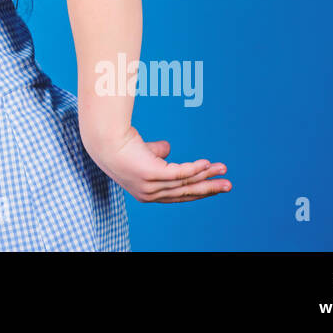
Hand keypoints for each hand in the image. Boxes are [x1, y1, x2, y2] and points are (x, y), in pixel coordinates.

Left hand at [81, 125, 230, 202]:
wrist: (104, 138)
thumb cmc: (119, 143)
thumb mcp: (143, 152)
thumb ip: (156, 153)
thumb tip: (168, 148)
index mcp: (147, 192)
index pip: (177, 194)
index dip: (197, 189)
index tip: (213, 183)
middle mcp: (149, 194)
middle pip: (186, 193)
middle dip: (209, 188)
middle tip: (228, 185)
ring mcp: (150, 186)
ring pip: (185, 182)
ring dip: (206, 175)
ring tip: (223, 169)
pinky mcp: (152, 174)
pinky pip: (179, 173)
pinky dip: (195, 168)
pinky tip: (207, 163)